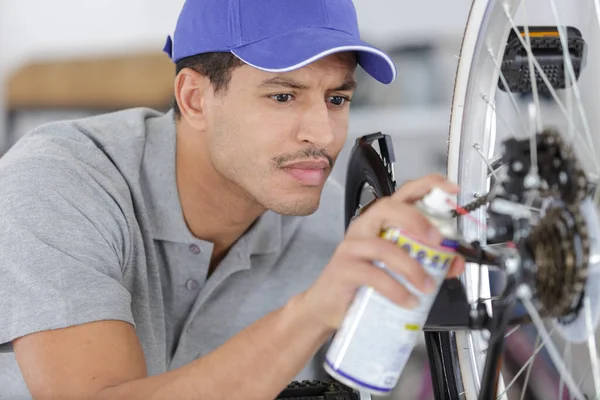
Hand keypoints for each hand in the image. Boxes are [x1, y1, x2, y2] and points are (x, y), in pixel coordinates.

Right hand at [298, 174, 465, 331]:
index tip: (450, 189)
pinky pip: (374, 275)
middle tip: (437, 240)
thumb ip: (429, 262)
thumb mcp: (400, 270)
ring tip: (426, 286)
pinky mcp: (344, 268)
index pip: (404, 193)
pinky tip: (408, 300)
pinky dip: (396, 289)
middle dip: (417, 220)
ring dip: (412, 267)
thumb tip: (454, 261)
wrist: (329, 306)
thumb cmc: (363, 283)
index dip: (428, 186)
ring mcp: (352, 246)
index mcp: (382, 221)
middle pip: (388, 207)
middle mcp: (365, 227)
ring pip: (384, 247)